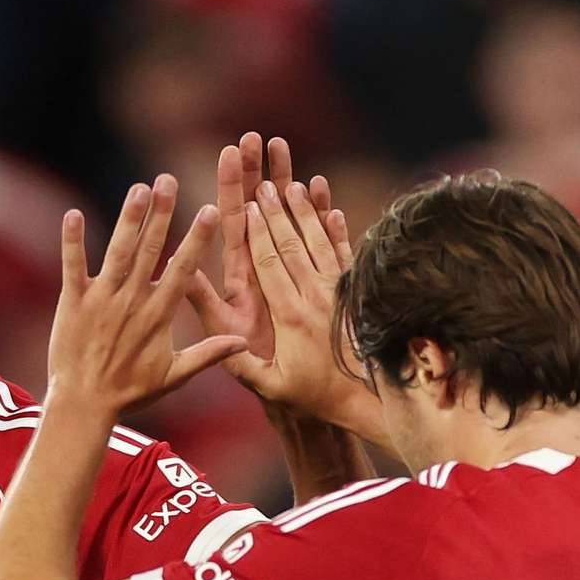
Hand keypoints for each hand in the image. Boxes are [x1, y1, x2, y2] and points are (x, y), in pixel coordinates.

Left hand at [44, 175, 246, 428]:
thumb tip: (244, 342)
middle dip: (161, 214)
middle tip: (168, 180)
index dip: (196, 239)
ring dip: (128, 219)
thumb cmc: (130, 392)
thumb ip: (208, 353)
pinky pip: (72, 266)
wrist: (84, 405)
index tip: (209, 210)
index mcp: (159, 315)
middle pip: (150, 250)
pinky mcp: (73, 302)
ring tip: (139, 188)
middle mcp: (132, 301)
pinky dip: (72, 241)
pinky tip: (73, 214)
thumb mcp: (174, 375)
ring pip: (118, 252)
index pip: (183, 269)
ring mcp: (102, 300)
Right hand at [229, 159, 376, 437]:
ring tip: (292, 181)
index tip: (250, 203)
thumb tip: (216, 338)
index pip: (269, 263)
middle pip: (292, 244)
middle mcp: (314, 297)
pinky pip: (344, 254)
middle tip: (265, 178)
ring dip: (304, 210)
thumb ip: (238, 360)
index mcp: (289, 315)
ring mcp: (337, 292)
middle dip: (276, 209)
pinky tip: (331, 208)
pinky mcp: (355, 292)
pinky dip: (338, 229)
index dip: (259, 231)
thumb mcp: (268, 385)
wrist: (363, 401)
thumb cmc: (309, 396)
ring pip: (318, 242)